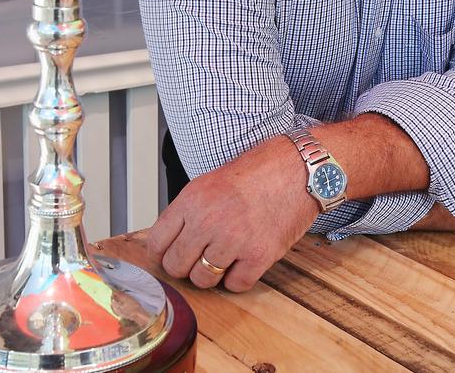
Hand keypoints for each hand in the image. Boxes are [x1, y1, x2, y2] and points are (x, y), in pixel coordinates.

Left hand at [146, 135, 318, 291]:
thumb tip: (170, 239)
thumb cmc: (257, 171)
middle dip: (184, 266)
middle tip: (197, 258)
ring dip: (211, 274)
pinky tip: (244, 260)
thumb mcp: (210, 181)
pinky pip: (235, 285)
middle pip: (176, 266)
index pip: (157, 242)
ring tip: (223, 257)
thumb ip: (189, 210)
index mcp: (192, 199)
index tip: (168, 255)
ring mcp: (233, 240)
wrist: (297, 169)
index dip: (161, 252)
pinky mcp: (258, 256)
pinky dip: (238, 277)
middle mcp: (208, 221)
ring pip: (203, 280)